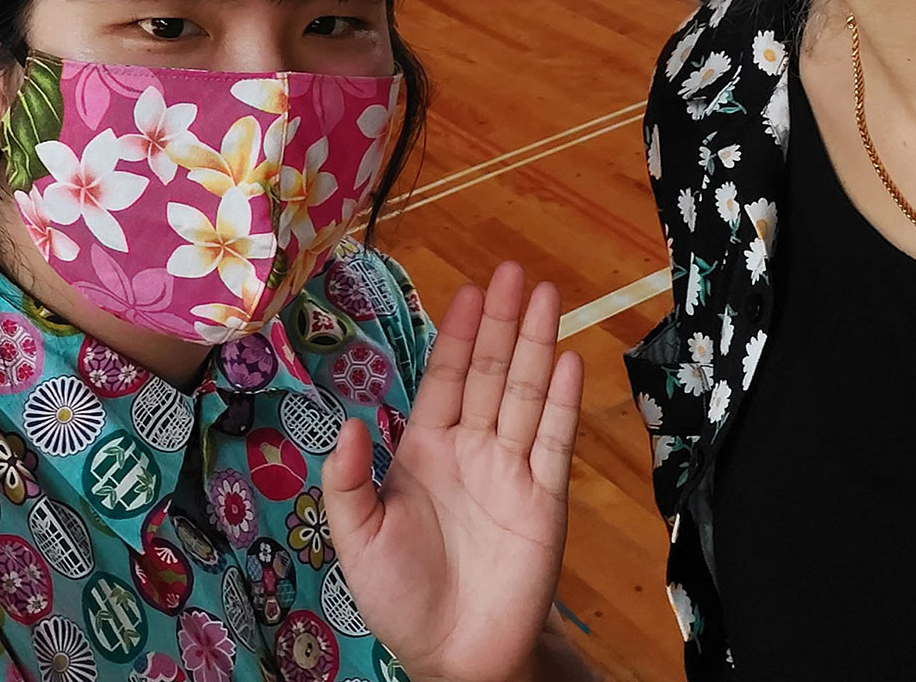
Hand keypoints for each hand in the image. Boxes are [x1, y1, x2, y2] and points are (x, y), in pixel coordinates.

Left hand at [321, 263, 581, 681]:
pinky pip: (553, 441)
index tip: (468, 290)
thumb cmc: (400, 599)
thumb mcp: (357, 540)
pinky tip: (568, 360)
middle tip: (515, 271)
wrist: (456, 655)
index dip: (457, 334)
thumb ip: (347, 482)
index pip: (445, 379)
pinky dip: (561, 400)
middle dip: (502, 322)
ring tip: (547, 295)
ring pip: (524, 393)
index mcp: (425, 452)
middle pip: (489, 372)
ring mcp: (511, 471)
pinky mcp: (544, 499)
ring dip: (536, 345)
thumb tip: (348, 424)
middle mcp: (471, 451)